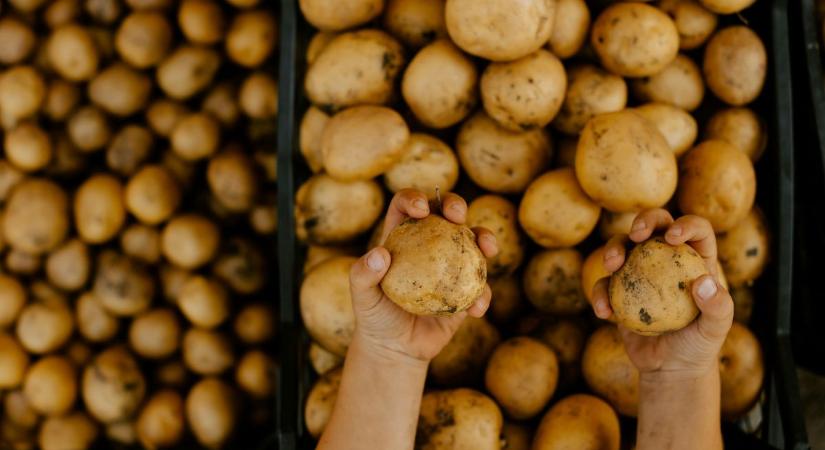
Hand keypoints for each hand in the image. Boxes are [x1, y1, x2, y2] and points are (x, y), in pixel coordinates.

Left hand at [348, 189, 497, 363]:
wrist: (396, 348)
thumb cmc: (375, 317)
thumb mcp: (362, 297)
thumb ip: (363, 275)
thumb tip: (381, 253)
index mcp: (403, 237)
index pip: (407, 206)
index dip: (415, 198)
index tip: (421, 209)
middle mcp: (430, 244)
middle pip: (446, 213)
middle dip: (456, 205)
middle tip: (457, 217)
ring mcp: (452, 265)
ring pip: (474, 241)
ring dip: (486, 238)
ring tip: (487, 249)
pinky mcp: (466, 290)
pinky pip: (481, 286)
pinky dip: (483, 295)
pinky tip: (477, 308)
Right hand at [590, 209, 733, 376]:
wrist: (670, 368)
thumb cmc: (698, 346)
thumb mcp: (715, 331)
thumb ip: (718, 307)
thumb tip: (703, 281)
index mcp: (696, 260)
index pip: (696, 230)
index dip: (685, 225)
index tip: (673, 238)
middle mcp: (667, 259)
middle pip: (655, 226)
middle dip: (644, 220)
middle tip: (637, 234)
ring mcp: (640, 272)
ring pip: (623, 246)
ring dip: (612, 249)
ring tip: (611, 266)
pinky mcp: (618, 291)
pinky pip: (604, 284)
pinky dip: (599, 293)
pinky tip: (603, 311)